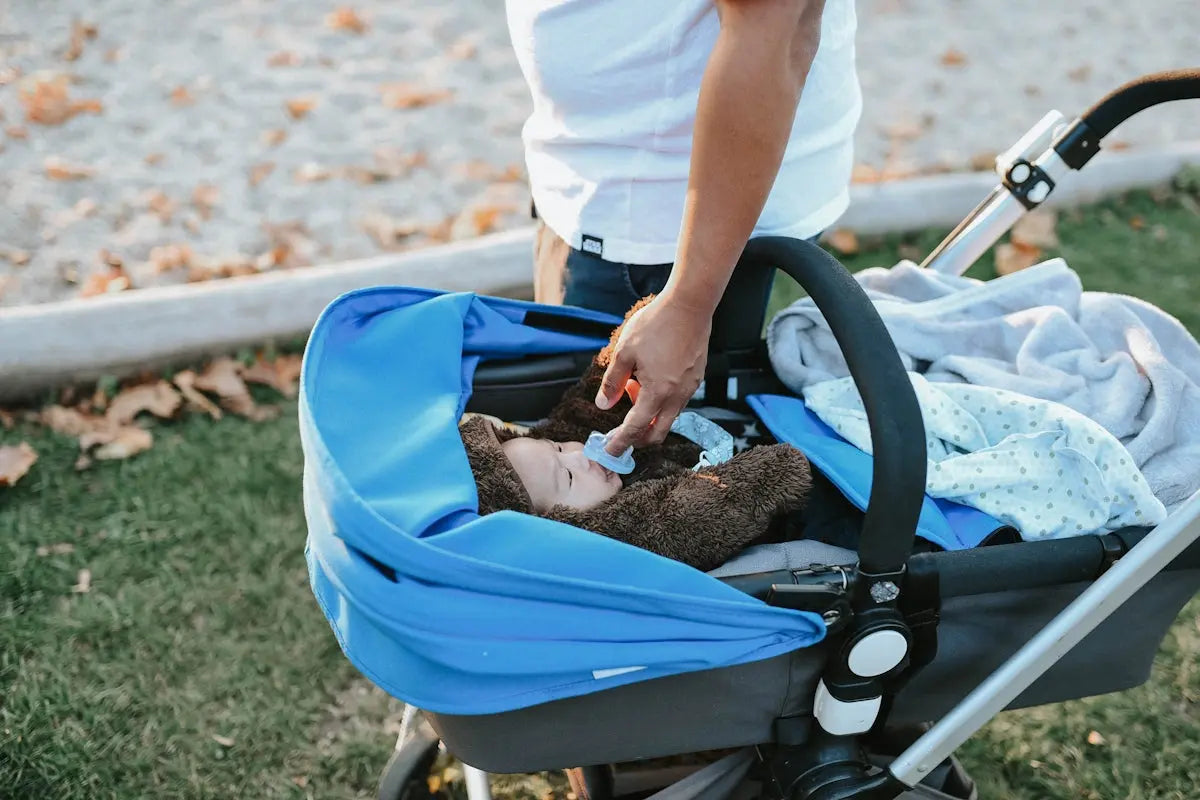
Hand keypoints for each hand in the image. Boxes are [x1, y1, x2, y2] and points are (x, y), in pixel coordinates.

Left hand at [595, 291, 711, 453]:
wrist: (690, 305)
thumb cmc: (656, 324)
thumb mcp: (625, 352)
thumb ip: (613, 382)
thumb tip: (604, 404)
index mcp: (657, 392)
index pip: (636, 428)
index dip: (621, 442)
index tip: (610, 452)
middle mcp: (677, 396)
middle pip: (657, 432)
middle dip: (638, 438)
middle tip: (620, 433)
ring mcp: (689, 388)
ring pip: (668, 416)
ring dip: (648, 413)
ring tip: (632, 386)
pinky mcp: (695, 379)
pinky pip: (676, 401)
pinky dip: (660, 400)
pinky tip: (648, 378)